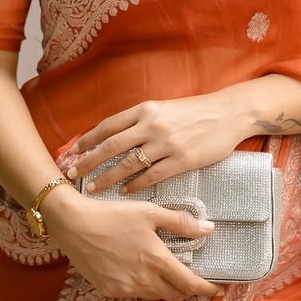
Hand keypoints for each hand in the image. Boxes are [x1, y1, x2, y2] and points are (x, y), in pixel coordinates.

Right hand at [41, 187, 221, 300]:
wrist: (73, 224)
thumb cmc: (113, 214)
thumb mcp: (149, 212)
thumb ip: (180, 223)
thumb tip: (209, 229)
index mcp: (157, 260)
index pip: (190, 284)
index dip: (207, 290)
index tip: (219, 290)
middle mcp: (144, 280)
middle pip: (175, 295)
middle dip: (186, 289)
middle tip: (191, 277)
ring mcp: (125, 289)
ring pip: (155, 296)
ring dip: (165, 287)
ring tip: (165, 271)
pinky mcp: (110, 291)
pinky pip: (135, 294)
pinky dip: (144, 286)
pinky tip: (139, 270)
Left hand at [68, 95, 245, 194]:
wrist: (229, 113)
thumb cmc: (195, 111)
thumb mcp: (164, 108)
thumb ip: (141, 120)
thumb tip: (116, 135)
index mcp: (145, 109)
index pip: (108, 126)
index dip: (88, 140)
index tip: (72, 152)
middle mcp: (152, 125)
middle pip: (111, 146)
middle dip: (88, 162)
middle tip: (71, 175)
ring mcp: (166, 143)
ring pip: (128, 164)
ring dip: (107, 178)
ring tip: (93, 189)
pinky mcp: (182, 160)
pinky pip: (152, 176)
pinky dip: (135, 185)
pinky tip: (125, 192)